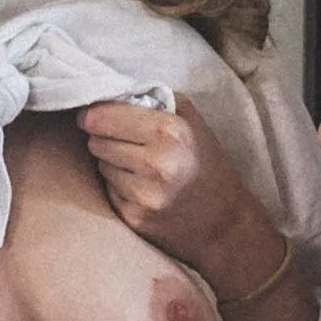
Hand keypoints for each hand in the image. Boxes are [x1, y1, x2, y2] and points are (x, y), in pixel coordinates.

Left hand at [77, 96, 266, 287]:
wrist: (226, 224)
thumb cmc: (207, 165)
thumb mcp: (192, 122)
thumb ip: (154, 99)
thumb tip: (107, 95)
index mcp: (170, 131)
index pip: (101, 117)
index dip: (94, 115)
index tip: (97, 117)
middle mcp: (156, 163)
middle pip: (96, 141)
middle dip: (106, 138)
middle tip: (129, 143)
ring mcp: (144, 194)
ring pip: (100, 165)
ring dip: (113, 163)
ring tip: (141, 168)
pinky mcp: (134, 217)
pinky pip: (108, 191)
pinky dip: (119, 187)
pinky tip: (143, 189)